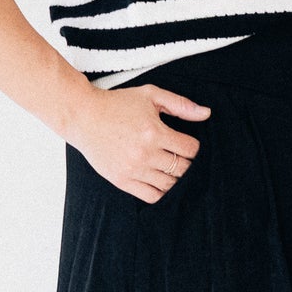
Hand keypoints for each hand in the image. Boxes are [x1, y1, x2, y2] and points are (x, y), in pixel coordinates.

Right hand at [67, 83, 211, 203]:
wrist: (84, 117)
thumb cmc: (118, 103)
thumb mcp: (150, 95)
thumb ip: (180, 104)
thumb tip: (206, 114)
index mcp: (154, 132)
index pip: (190, 149)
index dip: (194, 146)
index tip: (187, 142)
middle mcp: (145, 154)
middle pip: (182, 169)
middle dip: (186, 162)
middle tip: (179, 154)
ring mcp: (133, 170)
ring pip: (169, 185)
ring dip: (174, 176)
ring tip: (169, 165)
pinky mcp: (122, 181)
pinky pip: (152, 196)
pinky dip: (161, 191)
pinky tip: (159, 178)